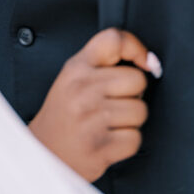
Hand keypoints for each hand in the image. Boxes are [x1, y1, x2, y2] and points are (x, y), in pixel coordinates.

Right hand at [28, 28, 159, 182]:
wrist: (43, 154)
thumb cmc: (64, 115)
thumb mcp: (73, 78)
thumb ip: (103, 64)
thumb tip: (150, 61)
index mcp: (76, 68)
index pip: (114, 40)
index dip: (136, 47)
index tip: (144, 62)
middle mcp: (82, 88)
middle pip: (137, 79)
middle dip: (133, 94)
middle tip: (114, 102)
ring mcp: (91, 118)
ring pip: (140, 110)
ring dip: (131, 120)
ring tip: (108, 123)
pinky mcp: (100, 146)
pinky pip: (135, 138)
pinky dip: (127, 142)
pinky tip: (108, 140)